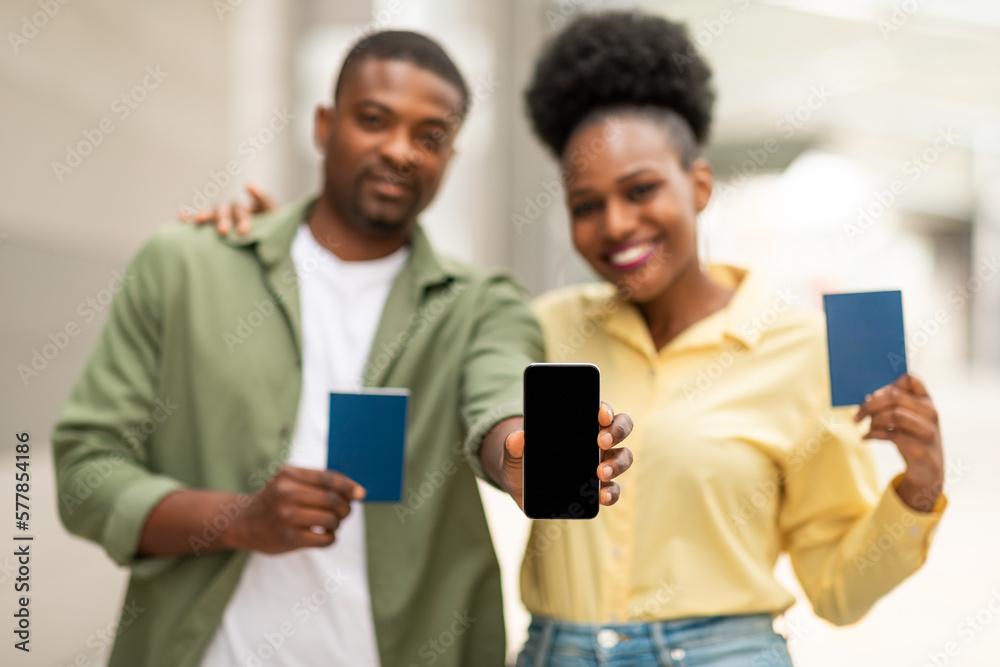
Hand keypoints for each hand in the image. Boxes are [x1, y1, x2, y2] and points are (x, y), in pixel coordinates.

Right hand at [179, 182, 275, 235]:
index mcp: (246, 209)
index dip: (242, 219)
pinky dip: (188, 218)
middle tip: (224, 231)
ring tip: (199, 221)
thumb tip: (249, 184)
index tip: (244, 231)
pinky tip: (182, 219)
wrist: (266, 249)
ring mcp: (218, 219)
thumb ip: (265, 201)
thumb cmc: (271, 232)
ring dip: (205, 216)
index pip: (242, 210)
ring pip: (211, 214)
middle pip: (225, 211)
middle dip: (224, 220)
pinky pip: (196, 221)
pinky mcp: (208, 228)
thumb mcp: (275, 218)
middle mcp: (230, 212)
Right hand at [226, 465, 364, 552]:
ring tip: (332, 523)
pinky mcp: (288, 538)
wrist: (243, 523)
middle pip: (333, 500)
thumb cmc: (276, 499)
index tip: (361, 494)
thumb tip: (356, 491)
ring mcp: (286, 517)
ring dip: (338, 523)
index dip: (349, 486)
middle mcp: (285, 494)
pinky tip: (325, 535)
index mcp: (288, 474)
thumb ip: (318, 482)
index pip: (328, 479)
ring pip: (331, 520)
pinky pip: (324, 539)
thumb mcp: (289, 481)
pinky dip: (331, 538)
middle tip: (345, 512)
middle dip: (346, 507)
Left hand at [502, 401, 633, 510]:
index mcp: (582, 423)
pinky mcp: (598, 488)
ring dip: (617, 464)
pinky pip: (613, 490)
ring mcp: (601, 463)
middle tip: (600, 441)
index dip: (605, 409)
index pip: (601, 410)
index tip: (601, 414)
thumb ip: (514, 445)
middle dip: (616, 432)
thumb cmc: (522, 457)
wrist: (520, 484)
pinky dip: (612, 493)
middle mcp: (597, 440)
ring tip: (601, 472)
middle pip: (620, 428)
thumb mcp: (514, 451)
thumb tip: (517, 438)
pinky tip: (603, 496)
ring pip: (622, 458)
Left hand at [854, 373, 943, 511]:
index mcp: (926, 401)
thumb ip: (891, 406)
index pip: (910, 379)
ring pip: (895, 415)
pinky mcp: (922, 449)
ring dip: (874, 420)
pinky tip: (866, 437)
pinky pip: (894, 436)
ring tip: (866, 427)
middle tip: (857, 415)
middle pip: (895, 397)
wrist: (927, 471)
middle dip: (871, 404)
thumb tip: (867, 397)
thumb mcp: (906, 419)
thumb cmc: (911, 438)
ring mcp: (928, 431)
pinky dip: (874, 435)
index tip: (873, 395)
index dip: (888, 384)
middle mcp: (931, 413)